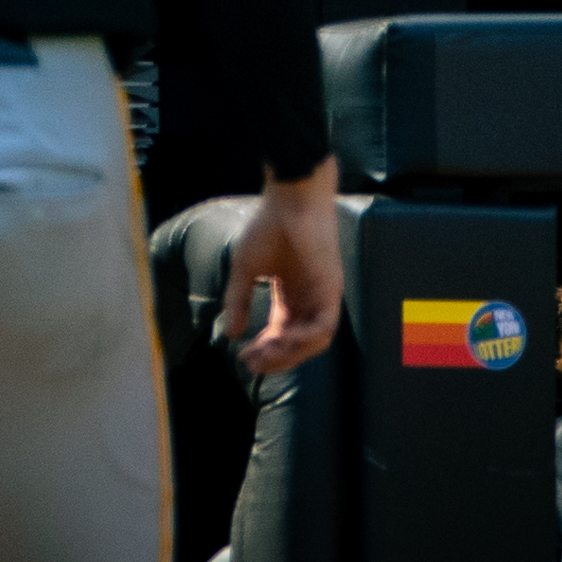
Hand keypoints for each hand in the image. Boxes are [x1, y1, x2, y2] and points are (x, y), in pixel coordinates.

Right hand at [220, 159, 343, 376]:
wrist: (291, 199)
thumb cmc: (270, 226)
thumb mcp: (245, 269)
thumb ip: (238, 301)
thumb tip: (230, 335)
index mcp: (291, 294)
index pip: (281, 334)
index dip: (263, 350)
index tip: (242, 357)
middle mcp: (309, 299)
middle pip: (298, 344)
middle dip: (275, 358)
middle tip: (252, 363)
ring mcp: (323, 296)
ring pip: (315, 342)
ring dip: (290, 353)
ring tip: (265, 352)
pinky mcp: (332, 289)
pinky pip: (324, 326)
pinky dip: (304, 337)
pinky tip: (281, 336)